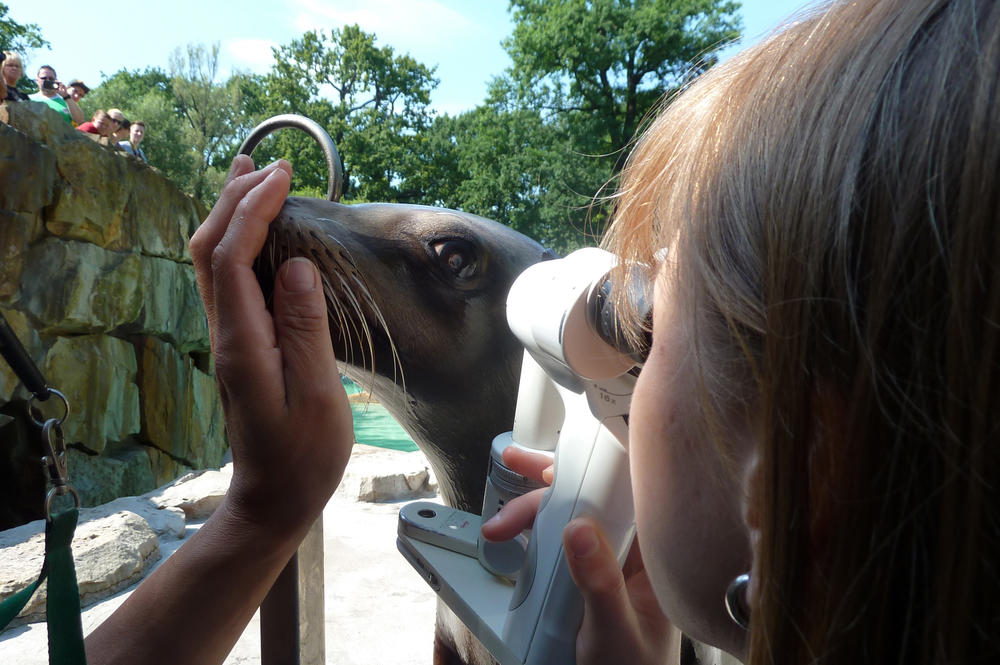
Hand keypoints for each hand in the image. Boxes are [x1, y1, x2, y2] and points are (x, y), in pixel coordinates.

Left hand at [189, 155, 352, 537]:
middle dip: (234, 198)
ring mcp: (228, 340)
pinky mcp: (239, 346)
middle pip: (208, 249)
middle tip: (270, 164)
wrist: (273, 498)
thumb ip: (306, 329)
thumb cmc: (304, 456)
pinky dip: (237, 242)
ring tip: (252, 174)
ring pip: (211, 262)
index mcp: (244, 343)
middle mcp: (225, 334)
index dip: (253, 208)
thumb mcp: (317, 395)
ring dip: (228, 214)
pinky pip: (227, 280)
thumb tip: (300, 265)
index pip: (232, 257)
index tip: (284, 176)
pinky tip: (257, 231)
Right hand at [481, 447, 679, 664]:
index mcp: (650, 557)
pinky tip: (514, 538)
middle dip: (541, 496)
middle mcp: (629, 553)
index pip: (622, 495)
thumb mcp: (615, 631)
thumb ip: (600, 583)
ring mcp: (606, 565)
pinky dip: (533, 536)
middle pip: (586, 502)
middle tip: (504, 513)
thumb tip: (579, 528)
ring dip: (531, 515)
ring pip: (568, 520)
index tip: (546, 464)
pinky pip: (558, 545)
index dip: (586, 470)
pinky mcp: (585, 578)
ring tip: (498, 529)